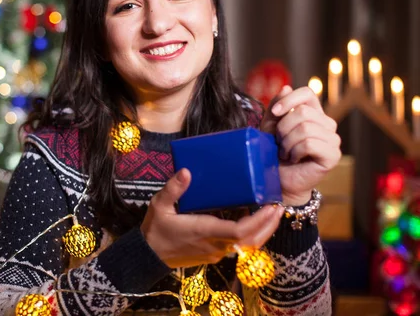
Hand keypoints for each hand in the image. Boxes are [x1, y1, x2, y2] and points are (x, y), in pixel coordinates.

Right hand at [141, 169, 283, 268]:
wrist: (149, 256)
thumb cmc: (155, 230)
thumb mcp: (159, 206)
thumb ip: (173, 189)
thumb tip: (186, 171)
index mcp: (204, 231)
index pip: (239, 231)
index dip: (258, 221)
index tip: (269, 208)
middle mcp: (215, 245)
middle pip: (251, 241)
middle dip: (268, 225)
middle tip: (278, 207)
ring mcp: (216, 252)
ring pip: (247, 245)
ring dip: (262, 230)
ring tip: (271, 212)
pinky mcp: (215, 253)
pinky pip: (239, 245)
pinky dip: (251, 233)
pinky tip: (252, 218)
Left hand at [260, 86, 341, 205]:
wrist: (277, 180)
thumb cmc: (273, 153)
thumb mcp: (270, 127)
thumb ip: (277, 108)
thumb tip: (286, 88)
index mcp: (314, 113)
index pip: (307, 93)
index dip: (289, 101)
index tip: (274, 113)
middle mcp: (327, 124)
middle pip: (303, 113)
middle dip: (283, 129)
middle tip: (279, 143)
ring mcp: (333, 140)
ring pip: (306, 128)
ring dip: (287, 142)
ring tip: (286, 152)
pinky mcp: (333, 155)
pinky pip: (310, 144)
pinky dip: (295, 152)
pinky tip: (294, 159)